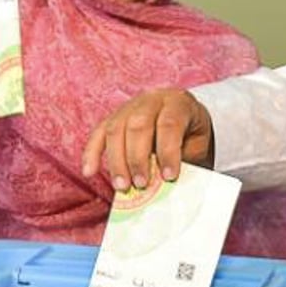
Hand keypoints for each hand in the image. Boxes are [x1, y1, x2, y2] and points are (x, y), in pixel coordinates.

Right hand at [81, 88, 214, 190]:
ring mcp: (130, 106)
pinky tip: (89, 172)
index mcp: (178, 102)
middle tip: (141, 184)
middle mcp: (152, 99)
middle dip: (138, 158)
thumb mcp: (197, 145)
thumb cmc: (191, 137)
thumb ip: (182, 160)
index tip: (169, 177)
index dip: (168, 152)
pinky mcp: (113, 117)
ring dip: (116, 161)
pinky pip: (99, 133)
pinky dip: (92, 153)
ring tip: (122, 186)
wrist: (186, 121)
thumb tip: (165, 184)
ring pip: (116, 129)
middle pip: (138, 125)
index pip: (169, 124)